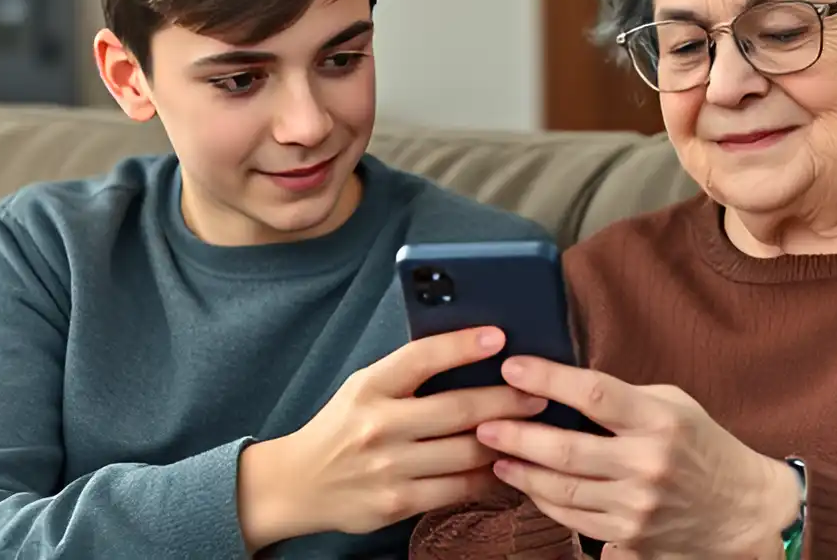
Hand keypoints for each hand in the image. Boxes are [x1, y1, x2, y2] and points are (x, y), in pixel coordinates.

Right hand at [236, 327, 547, 549]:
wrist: (297, 483)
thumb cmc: (343, 427)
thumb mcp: (364, 388)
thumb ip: (408, 373)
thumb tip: (471, 353)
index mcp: (370, 386)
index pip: (421, 357)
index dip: (462, 345)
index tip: (499, 335)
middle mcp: (378, 424)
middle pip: (457, 409)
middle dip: (507, 400)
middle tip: (539, 393)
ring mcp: (388, 466)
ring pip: (465, 450)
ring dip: (506, 439)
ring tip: (534, 428)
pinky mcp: (398, 502)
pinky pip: (458, 487)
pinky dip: (488, 475)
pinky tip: (508, 464)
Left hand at [475, 357, 799, 557]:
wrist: (741, 511)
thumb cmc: (702, 446)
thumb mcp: (674, 405)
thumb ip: (623, 397)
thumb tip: (562, 385)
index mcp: (661, 421)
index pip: (596, 394)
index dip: (549, 379)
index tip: (514, 367)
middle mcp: (648, 465)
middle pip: (567, 450)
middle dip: (518, 434)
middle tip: (484, 421)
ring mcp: (638, 506)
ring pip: (563, 490)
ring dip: (521, 471)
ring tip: (494, 452)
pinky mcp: (630, 535)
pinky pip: (573, 518)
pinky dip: (543, 499)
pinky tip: (524, 482)